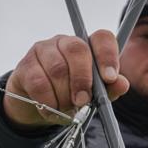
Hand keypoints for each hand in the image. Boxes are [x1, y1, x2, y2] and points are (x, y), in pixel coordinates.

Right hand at [4, 30, 129, 127]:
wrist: (37, 105)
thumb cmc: (70, 96)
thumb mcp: (92, 97)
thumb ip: (108, 90)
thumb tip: (122, 83)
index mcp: (88, 46)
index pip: (102, 38)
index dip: (107, 56)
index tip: (109, 78)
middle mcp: (65, 42)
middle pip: (77, 49)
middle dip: (82, 79)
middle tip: (82, 101)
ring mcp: (43, 50)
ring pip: (57, 68)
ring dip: (63, 95)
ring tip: (64, 108)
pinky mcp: (25, 64)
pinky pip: (38, 82)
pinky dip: (47, 101)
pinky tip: (50, 109)